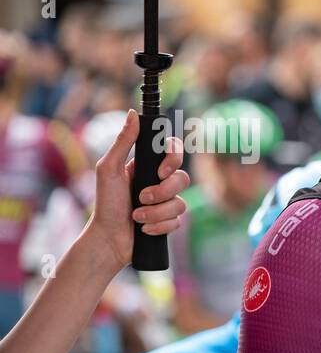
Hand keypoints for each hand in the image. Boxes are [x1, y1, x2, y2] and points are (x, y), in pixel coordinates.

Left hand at [86, 109, 189, 270]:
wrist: (108, 239)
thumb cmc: (105, 203)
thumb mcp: (109, 168)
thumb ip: (124, 141)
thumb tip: (133, 114)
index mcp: (147, 167)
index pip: (174, 152)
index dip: (174, 159)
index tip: (160, 171)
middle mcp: (160, 183)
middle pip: (183, 179)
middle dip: (163, 192)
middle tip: (141, 198)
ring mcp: (166, 203)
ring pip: (181, 203)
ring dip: (157, 212)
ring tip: (138, 217)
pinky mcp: (169, 222)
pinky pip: (178, 221)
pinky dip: (159, 226)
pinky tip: (144, 229)